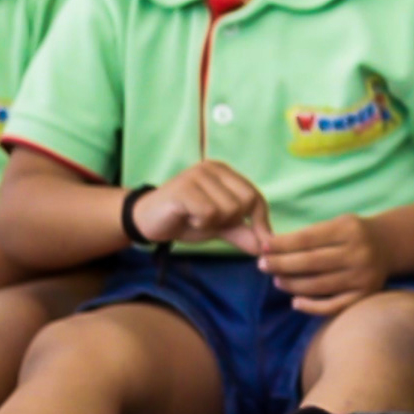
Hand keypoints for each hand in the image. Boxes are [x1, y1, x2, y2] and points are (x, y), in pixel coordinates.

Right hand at [132, 160, 271, 254]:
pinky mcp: (184, 187)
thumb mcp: (219, 226)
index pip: (256, 197)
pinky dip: (200, 223)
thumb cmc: (185, 220)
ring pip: (228, 209)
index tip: (262, 242)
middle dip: (231, 221)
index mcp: (225, 173)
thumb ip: (242, 232)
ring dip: (212, 223)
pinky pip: (208, 213)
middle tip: (208, 221)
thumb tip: (266, 246)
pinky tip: (186, 217)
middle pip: (245, 202)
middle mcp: (214, 168)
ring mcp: (198, 175)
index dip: (260, 221)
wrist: (147, 221)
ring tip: (194, 217)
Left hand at [258, 213, 389, 315]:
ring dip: (292, 285)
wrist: (388, 245)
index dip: (282, 244)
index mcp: (348, 229)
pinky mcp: (364, 295)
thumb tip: (272, 247)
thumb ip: (311, 235)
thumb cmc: (353, 233)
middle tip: (262, 265)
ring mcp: (362, 276)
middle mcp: (357, 253)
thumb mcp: (338, 223)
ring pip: (318, 285)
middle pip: (311, 262)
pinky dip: (311, 306)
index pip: (307, 239)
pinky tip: (295, 302)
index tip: (263, 247)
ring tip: (276, 280)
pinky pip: (333, 306)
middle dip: (282, 264)